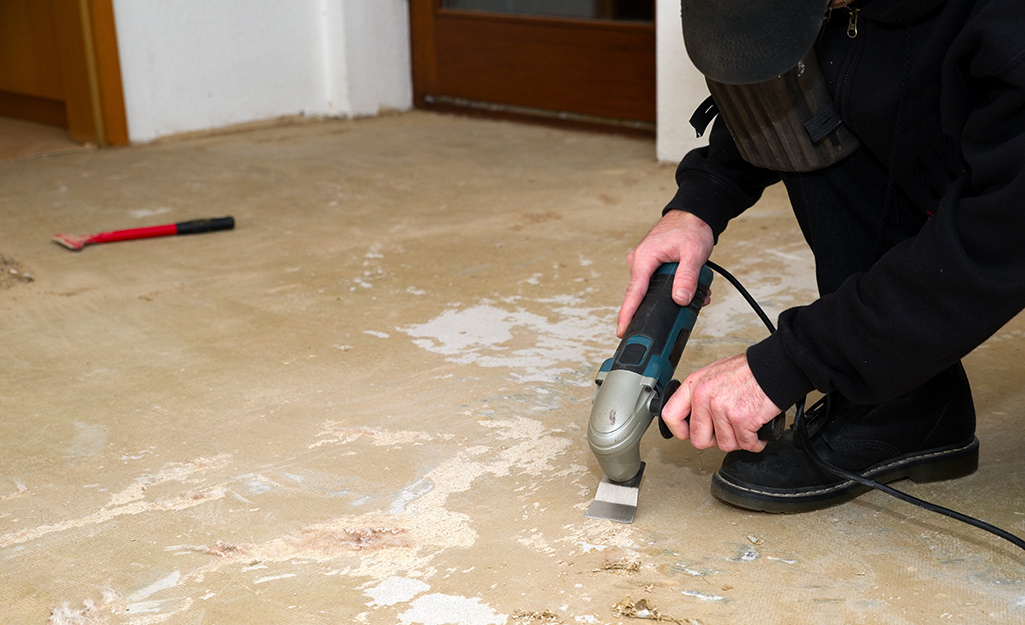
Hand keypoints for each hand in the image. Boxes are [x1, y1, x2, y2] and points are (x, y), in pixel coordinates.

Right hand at [617, 210, 714, 336]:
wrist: (693, 214)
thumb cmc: (691, 228)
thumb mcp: (694, 253)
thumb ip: (687, 277)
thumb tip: (680, 299)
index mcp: (644, 258)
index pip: (634, 293)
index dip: (627, 314)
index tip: (622, 330)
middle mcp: (639, 262)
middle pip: (643, 295)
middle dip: (662, 307)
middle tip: (680, 314)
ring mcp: (644, 264)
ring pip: (653, 290)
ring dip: (672, 296)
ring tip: (694, 296)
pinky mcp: (651, 265)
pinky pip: (657, 283)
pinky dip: (673, 288)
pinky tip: (688, 288)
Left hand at [660, 353, 780, 452]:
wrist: (775, 366)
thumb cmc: (749, 370)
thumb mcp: (715, 374)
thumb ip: (702, 394)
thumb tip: (696, 415)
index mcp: (694, 385)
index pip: (670, 415)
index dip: (680, 430)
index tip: (690, 433)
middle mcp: (704, 397)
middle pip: (699, 439)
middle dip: (716, 440)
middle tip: (728, 431)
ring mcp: (721, 409)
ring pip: (725, 444)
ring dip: (739, 440)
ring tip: (746, 426)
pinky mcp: (740, 419)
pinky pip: (746, 444)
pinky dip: (755, 442)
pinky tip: (757, 431)